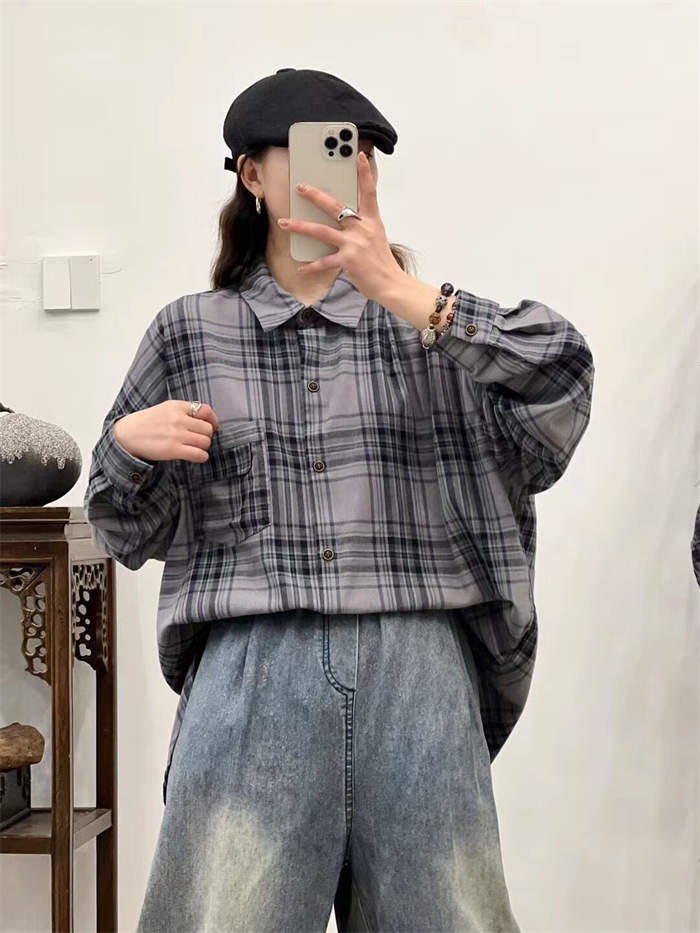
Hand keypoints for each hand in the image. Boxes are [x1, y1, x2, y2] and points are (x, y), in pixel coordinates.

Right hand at [113, 401, 219, 463]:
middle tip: (199, 440)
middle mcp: (178, 419)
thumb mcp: (165, 409)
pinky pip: (199, 455)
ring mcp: (176, 434)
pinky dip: (201, 457)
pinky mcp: (173, 450)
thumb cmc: (146, 423)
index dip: (212, 420)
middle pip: (208, 429)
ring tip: (195, 448)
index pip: (205, 410)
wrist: (126, 435)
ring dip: (203, 447)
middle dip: (207, 436)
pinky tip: (195, 456)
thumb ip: (183, 411)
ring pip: (205, 442)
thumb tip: (206, 421)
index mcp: (176, 406)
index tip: (212, 426)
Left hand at [277, 150, 403, 303]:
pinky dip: (312, 266)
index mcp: (372, 221)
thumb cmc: (381, 262)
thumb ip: (360, 226)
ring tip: (284, 223)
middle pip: (335, 207)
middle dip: (315, 195)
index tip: (359, 155)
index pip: (369, 192)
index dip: (365, 173)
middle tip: (300, 187)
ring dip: (300, 226)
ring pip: (321, 231)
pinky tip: (302, 267)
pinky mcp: (348, 261)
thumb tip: (341, 220)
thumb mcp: (375, 238)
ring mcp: (354, 244)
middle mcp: (362, 229)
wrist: (390, 284)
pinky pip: (324, 262)